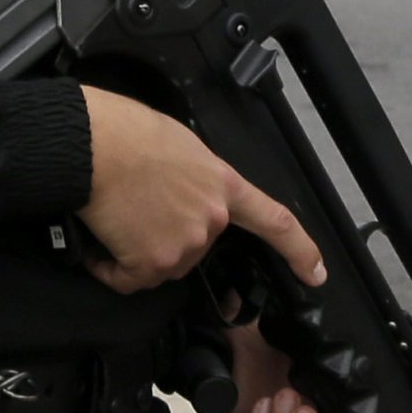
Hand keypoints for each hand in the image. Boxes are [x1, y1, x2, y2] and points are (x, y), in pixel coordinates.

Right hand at [77, 88, 327, 295]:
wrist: (95, 145)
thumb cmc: (127, 133)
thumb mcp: (183, 147)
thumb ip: (198, 180)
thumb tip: (183, 193)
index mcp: (224, 184)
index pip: (275, 221)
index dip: (299, 250)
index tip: (316, 273)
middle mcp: (212, 218)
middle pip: (195, 248)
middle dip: (165, 238)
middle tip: (136, 208)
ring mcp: (185, 243)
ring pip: (160, 265)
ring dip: (136, 252)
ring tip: (117, 215)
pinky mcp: (152, 262)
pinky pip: (128, 279)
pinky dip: (110, 267)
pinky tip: (102, 239)